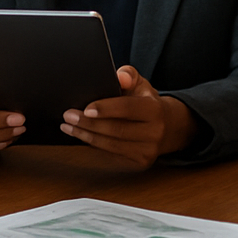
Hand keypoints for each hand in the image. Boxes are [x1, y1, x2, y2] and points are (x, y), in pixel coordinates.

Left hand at [60, 66, 197, 168]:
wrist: (169, 127)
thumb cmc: (148, 103)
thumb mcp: (142, 84)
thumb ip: (129, 75)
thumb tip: (120, 76)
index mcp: (155, 109)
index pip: (128, 108)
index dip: (106, 109)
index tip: (85, 108)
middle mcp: (155, 132)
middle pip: (116, 129)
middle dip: (88, 123)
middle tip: (68, 116)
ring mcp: (148, 150)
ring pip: (111, 145)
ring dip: (86, 136)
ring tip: (68, 126)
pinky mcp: (141, 162)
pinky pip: (112, 154)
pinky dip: (94, 145)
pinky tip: (82, 136)